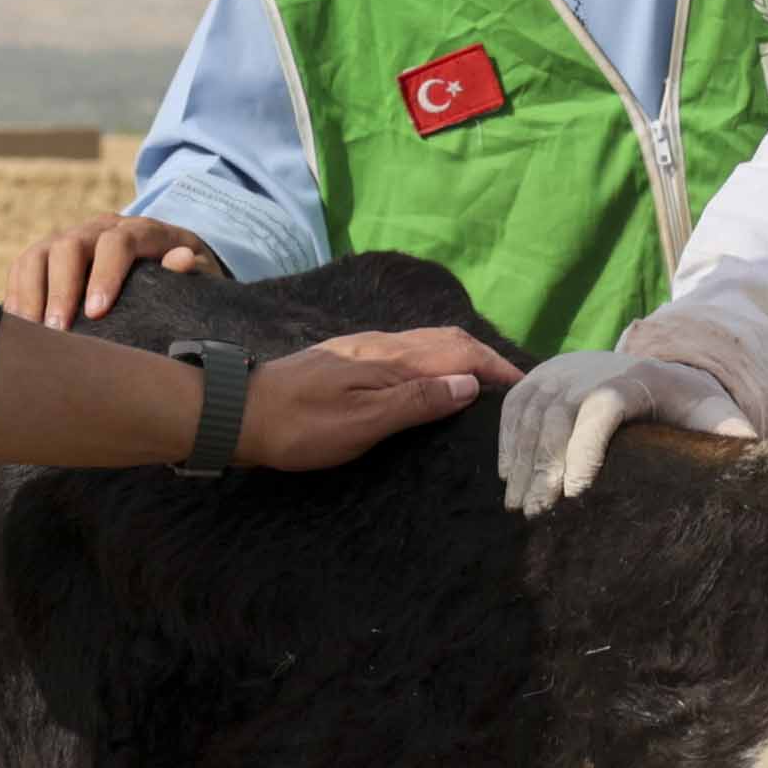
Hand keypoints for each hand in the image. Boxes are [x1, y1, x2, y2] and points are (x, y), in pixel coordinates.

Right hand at [20, 212, 226, 328]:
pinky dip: (17, 295)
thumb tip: (181, 261)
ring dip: (32, 294)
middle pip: (69, 246)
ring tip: (37, 334)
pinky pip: (22, 268)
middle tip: (59, 332)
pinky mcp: (48, 255)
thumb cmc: (182, 274)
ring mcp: (69, 239)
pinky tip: (20, 328)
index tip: (97, 312)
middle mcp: (98, 228)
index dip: (105, 275)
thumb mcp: (199, 270)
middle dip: (61, 290)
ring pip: (38, 254)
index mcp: (138, 230)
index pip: (117, 242)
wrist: (162, 259)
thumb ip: (191, 268)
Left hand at [238, 327, 523, 470]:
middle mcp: (383, 345)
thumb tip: (468, 385)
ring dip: (464, 357)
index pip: (460, 353)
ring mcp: (365, 349)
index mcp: (391, 359)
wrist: (241, 413)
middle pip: (448, 340)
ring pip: (429, 342)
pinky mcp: (352, 358)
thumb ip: (416, 402)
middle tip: (515, 386)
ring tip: (486, 383)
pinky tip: (436, 380)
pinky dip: (438, 361)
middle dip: (487, 358)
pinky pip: (411, 351)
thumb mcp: (362, 423)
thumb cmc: (301, 427)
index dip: (496, 368)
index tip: (527, 388)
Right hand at [498, 350, 755, 512]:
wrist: (651, 366)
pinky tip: (509, 480)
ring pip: (530, 416)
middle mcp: (587, 370)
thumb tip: (751, 455)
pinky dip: (507, 443)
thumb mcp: (712, 413)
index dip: (585, 447)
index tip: (575, 492)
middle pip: (556, 416)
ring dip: (522, 463)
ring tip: (521, 509)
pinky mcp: (537, 378)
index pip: (599, 410)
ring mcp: (557, 372)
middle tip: (539, 515)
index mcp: (631, 380)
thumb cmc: (685, 402)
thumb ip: (728, 431)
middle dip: (545, 467)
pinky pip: (513, 409)